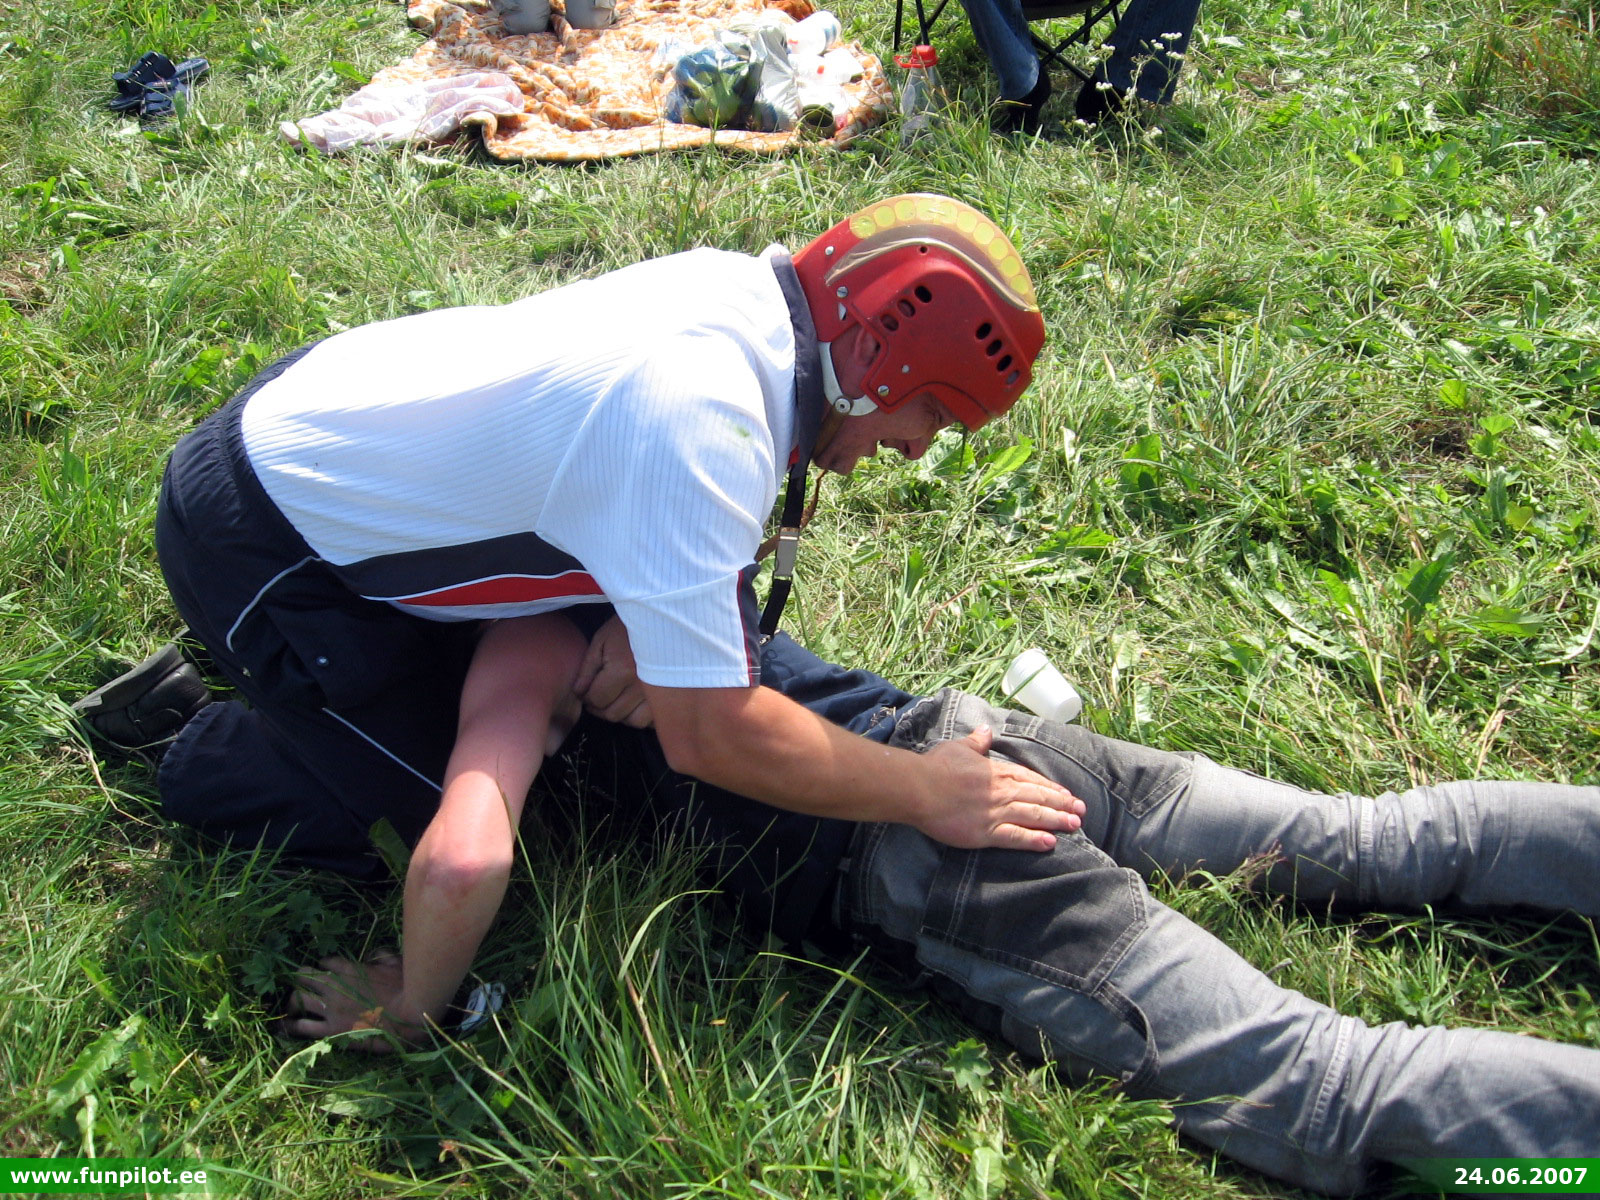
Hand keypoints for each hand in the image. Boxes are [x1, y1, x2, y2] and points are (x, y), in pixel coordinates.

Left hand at [285, 952, 421, 1050]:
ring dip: (293, 1001)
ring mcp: (330, 1008)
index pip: (325, 963)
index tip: (325, 971)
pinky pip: (303, 1026)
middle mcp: (334, 986)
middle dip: (301, 979)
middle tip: (300, 985)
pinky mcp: (330, 1029)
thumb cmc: (406, 987)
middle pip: (304, 977)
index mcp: (349, 969)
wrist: (409, 1015)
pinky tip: (287, 1027)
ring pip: (298, 999)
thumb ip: (381, 955)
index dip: (323, 966)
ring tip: (290, 1006)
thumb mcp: (396, 962)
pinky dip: (293, 1026)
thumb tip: (373, 954)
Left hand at [572, 615, 652, 728]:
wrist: (660, 618)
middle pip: (613, 714)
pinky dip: (642, 716)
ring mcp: (658, 693)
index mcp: (622, 670)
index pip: (597, 699)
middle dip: (600, 708)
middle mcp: (641, 686)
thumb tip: (578, 692)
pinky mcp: (670, 696)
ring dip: (621, 714)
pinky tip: (635, 704)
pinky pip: (653, 719)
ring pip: (633, 721)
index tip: (585, 691)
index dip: (586, 698)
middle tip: (597, 696)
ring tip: (616, 701)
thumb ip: (588, 669)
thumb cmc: (627, 627)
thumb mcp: (602, 640)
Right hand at [916, 726, 1083, 851]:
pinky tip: (1049, 842)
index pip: (1031, 779)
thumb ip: (976, 742)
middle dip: (1062, 805)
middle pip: (1038, 797)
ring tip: (1074, 825)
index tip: (1067, 794)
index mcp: (997, 771)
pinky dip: (1033, 840)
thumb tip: (986, 730)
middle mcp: (1001, 791)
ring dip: (1056, 820)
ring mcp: (995, 813)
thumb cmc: (936, 767)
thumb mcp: (958, 748)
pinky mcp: (985, 833)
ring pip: (1033, 815)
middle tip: (1081, 812)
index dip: (1051, 788)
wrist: (919, 788)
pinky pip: (1015, 837)